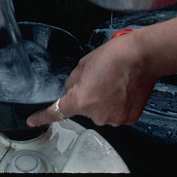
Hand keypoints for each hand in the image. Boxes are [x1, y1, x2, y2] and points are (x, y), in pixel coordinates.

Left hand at [26, 32, 158, 127]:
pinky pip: (116, 113)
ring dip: (104, 100)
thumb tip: (72, 90)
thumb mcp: (84, 64)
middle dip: (88, 96)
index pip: (56, 111)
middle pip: (84, 108)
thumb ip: (73, 81)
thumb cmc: (116, 56)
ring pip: (101, 111)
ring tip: (114, 82)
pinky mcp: (129, 118)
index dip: (42, 116)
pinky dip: (118, 104)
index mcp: (81, 100)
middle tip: (100, 79)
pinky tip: (123, 89)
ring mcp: (114, 118)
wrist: (142, 57)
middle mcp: (97, 114)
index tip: (33, 120)